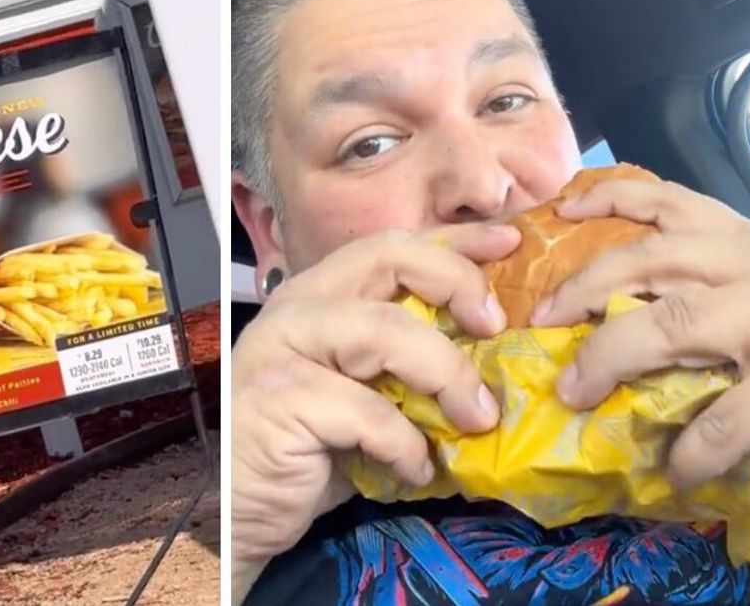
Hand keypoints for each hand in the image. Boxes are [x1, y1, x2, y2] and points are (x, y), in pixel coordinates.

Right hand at [230, 225, 518, 602]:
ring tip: (477, 418)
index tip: (509, 245)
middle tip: (495, 325)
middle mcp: (298, 307)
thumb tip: (493, 360)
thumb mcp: (367, 395)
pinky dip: (407, 445)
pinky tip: (416, 470)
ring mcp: (283, 349)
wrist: (239, 509)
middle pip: (387, 257)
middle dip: (455, 281)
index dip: (454, 241)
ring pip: (385, 330)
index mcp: (320, 295)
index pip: (392, 245)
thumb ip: (408, 368)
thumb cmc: (307, 450)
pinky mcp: (281, 400)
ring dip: (446, 374)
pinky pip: (368, 412)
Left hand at [530, 178, 749, 502]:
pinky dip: (687, 451)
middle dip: (585, 288)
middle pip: (654, 259)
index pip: (674, 203)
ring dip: (610, 358)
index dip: (613, 199)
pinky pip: (720, 421)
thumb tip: (599, 319)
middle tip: (542, 321)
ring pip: (673, 324)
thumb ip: (699, 300)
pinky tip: (675, 472)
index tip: (563, 208)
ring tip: (575, 392)